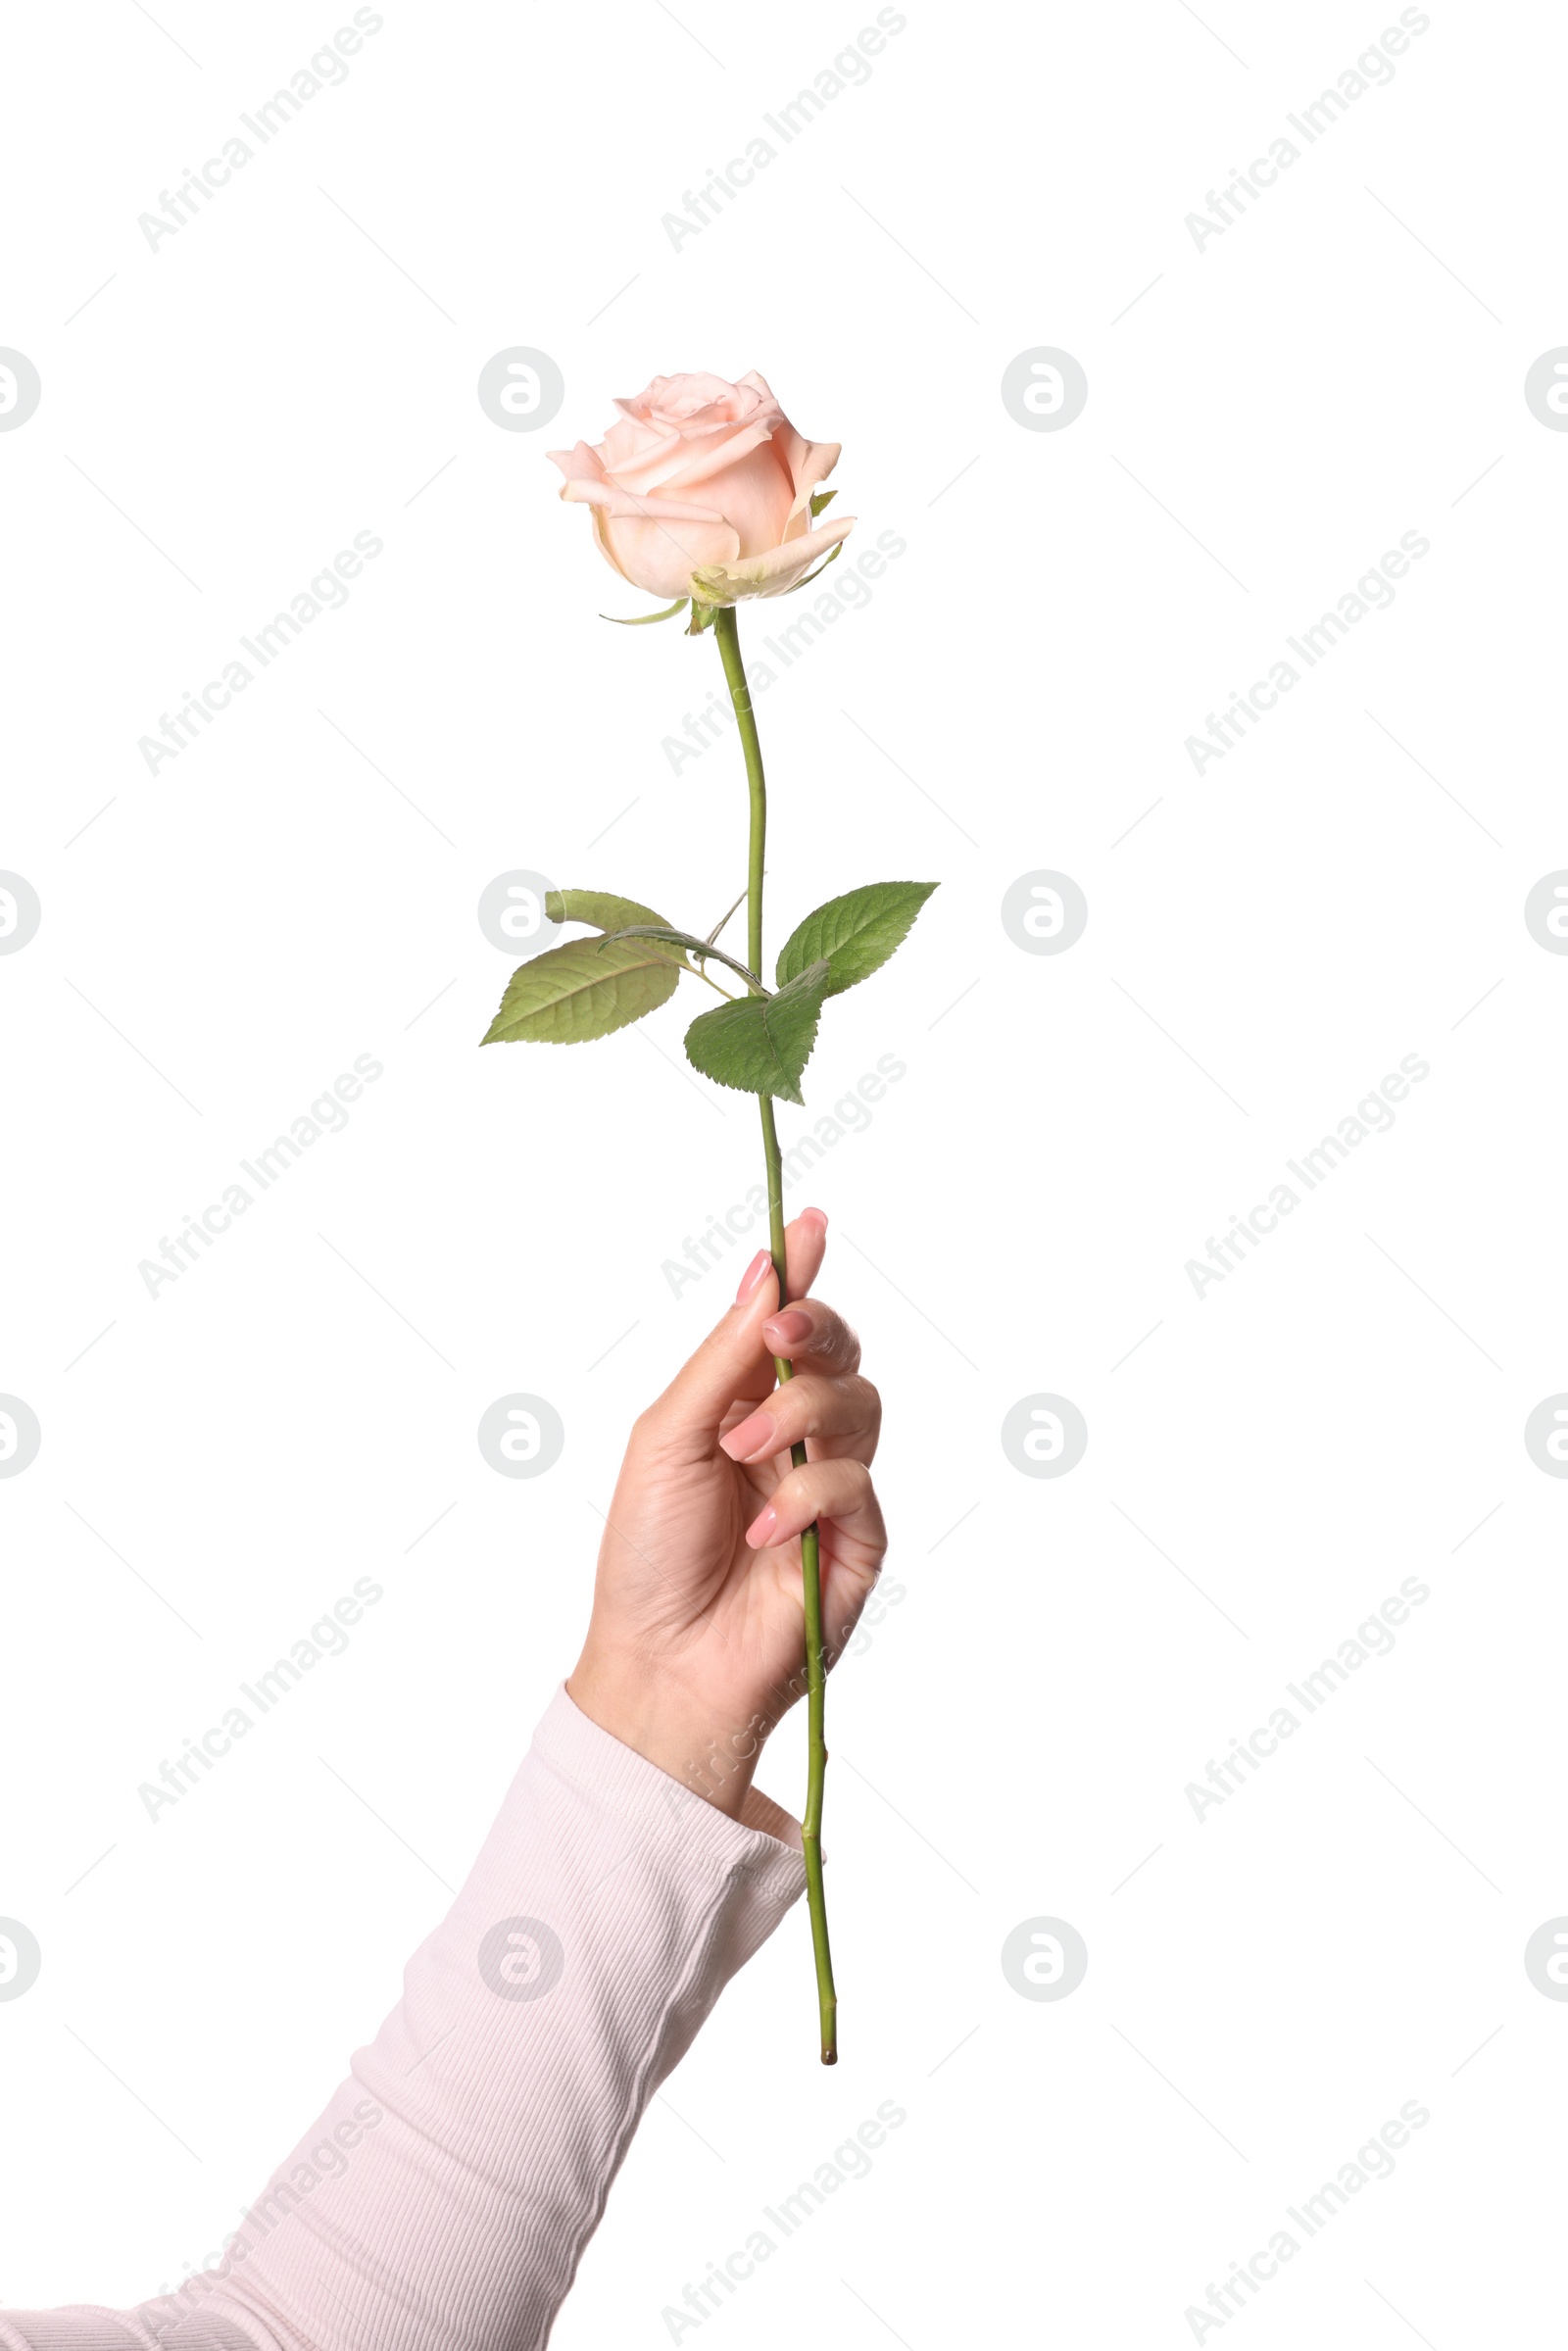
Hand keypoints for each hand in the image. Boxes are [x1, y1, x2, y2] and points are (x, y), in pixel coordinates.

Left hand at [568, 1210, 886, 1818]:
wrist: (662, 1663)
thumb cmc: (646, 1556)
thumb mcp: (667, 1437)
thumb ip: (723, 1356)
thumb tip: (764, 1270)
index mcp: (738, 1405)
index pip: (784, 1324)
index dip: (801, 1272)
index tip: (810, 1222)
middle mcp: (791, 1438)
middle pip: (838, 1351)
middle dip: (814, 1328)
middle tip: (779, 1333)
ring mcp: (828, 1487)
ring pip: (857, 1404)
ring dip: (799, 1414)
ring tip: (745, 1453)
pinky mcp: (858, 1540)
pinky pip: (857, 1482)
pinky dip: (809, 1494)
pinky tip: (765, 1532)